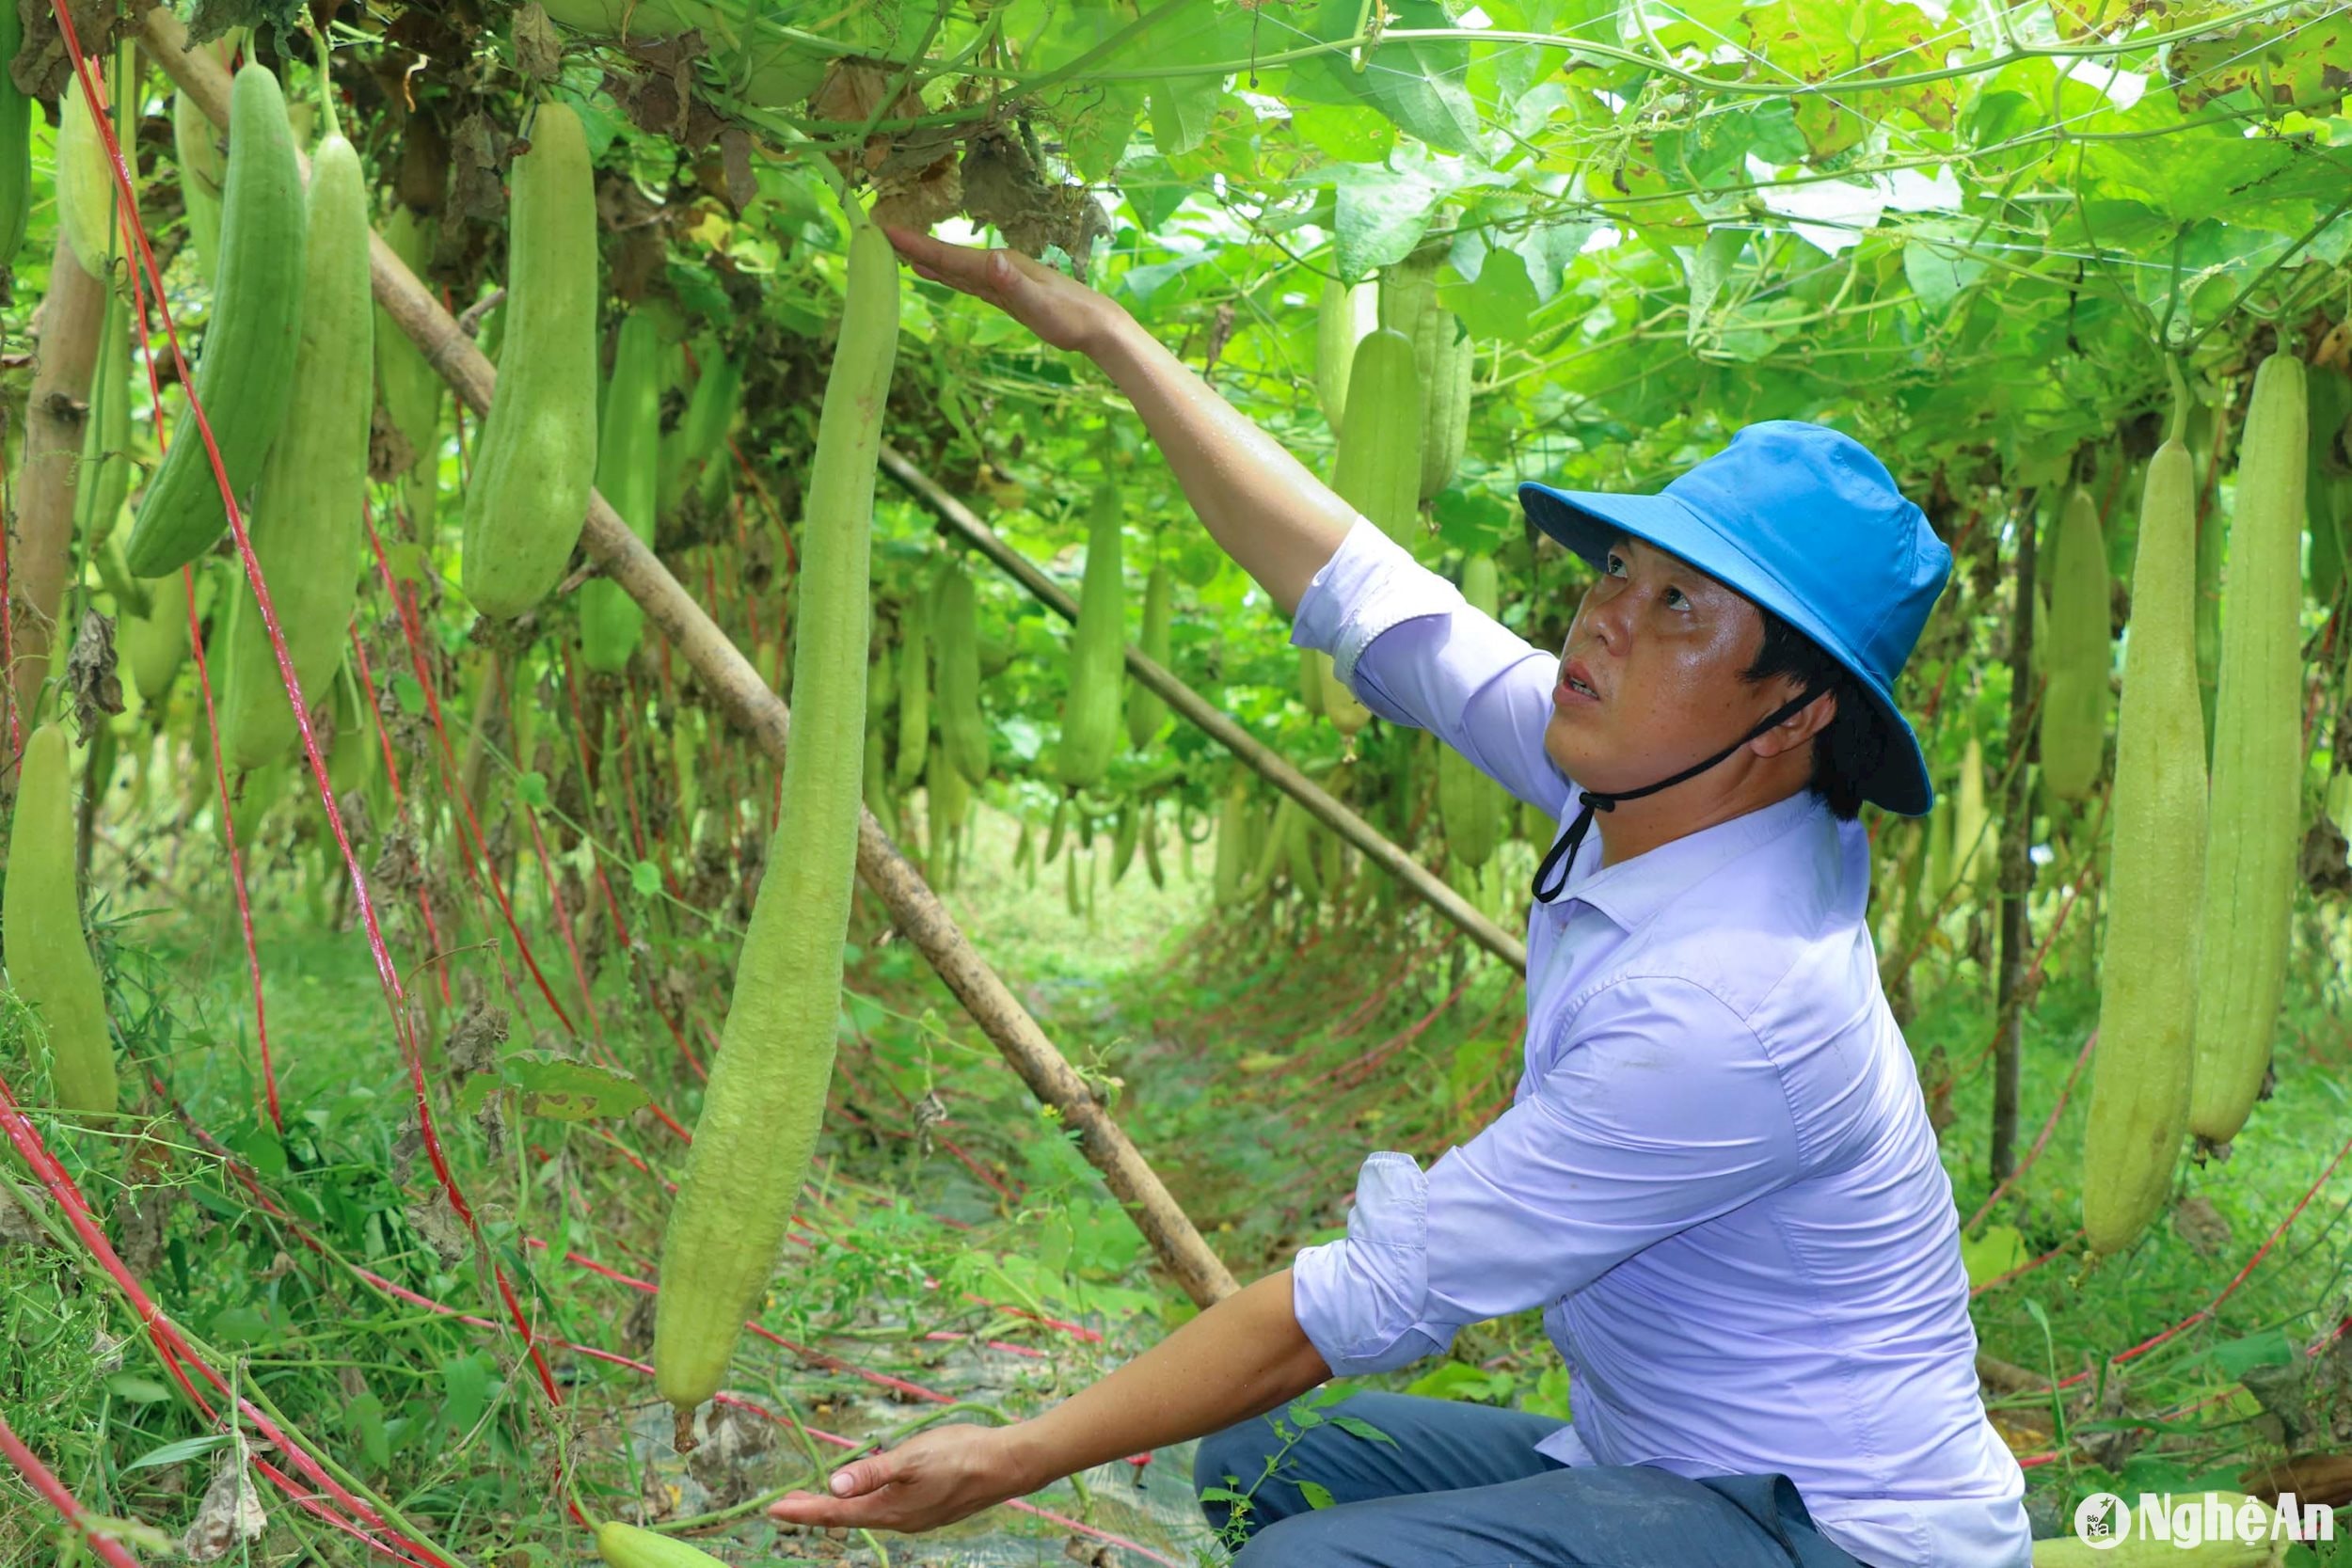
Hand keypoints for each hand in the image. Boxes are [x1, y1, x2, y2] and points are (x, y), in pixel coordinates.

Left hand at [768, 1422, 1031, 1535]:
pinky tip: (865, 1494)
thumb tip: (834, 1486)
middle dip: (814, 1511)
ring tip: (816, 1501)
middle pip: (847, 1517)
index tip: (773, 1510)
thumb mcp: (912, 1457)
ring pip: (867, 1514)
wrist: (1007, 1465)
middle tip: (784, 1506)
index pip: (836, 1512)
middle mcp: (900, 1519)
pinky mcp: (928, 1508)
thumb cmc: (960, 1455)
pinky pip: (887, 1509)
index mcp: (890, 1510)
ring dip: (839, 1508)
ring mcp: (916, 1516)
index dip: (803, 1510)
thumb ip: (873, 1472)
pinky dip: (865, 1503)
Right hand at [882, 226, 1124, 354]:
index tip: (887, 232)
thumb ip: (1013, 283)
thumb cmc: (1071, 317)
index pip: (951, 256)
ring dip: (928, 259)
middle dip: (915, 246)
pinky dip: (947, 275)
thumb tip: (991, 261)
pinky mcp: (1004, 293)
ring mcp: (1001, 279)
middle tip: (880, 235)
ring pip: (956, 268)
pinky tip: (936, 273)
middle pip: (948, 256)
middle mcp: (997, 266)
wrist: (1097, 325)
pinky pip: (967, 281)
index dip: (918, 245)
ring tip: (899, 251)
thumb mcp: (1040, 304)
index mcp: (1000, 266)